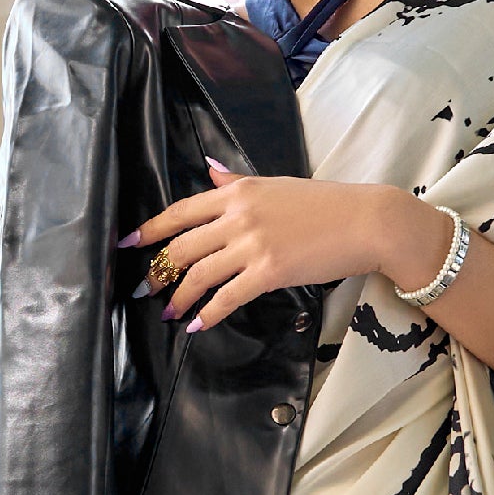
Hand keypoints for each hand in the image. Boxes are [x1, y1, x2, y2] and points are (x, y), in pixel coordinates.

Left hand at [129, 166, 430, 332]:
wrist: (365, 221)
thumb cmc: (325, 204)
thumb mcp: (275, 184)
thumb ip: (237, 182)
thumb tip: (210, 170)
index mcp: (237, 192)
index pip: (181, 211)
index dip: (150, 230)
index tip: (128, 243)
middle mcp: (238, 216)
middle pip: (183, 246)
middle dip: (158, 271)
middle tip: (144, 289)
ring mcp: (252, 244)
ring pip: (200, 274)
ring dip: (179, 297)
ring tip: (168, 312)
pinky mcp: (269, 272)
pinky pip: (227, 297)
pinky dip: (207, 314)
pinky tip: (197, 325)